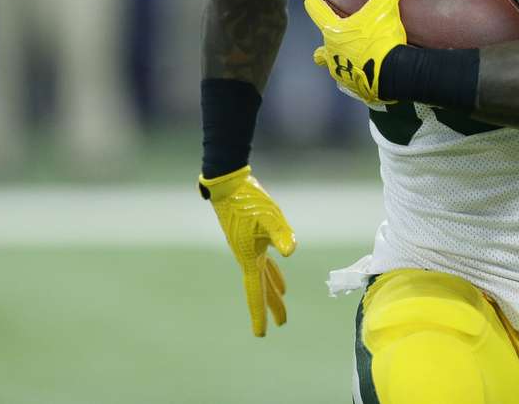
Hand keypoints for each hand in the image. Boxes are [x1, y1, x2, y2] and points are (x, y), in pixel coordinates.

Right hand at [198, 166, 295, 336]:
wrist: (228, 185)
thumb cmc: (248, 200)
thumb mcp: (269, 217)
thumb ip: (280, 234)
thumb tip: (290, 252)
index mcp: (249, 258)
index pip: (256, 292)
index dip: (260, 313)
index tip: (261, 334)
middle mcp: (247, 256)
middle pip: (261, 287)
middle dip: (272, 305)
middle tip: (281, 323)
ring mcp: (247, 247)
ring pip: (263, 273)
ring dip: (272, 287)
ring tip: (282, 299)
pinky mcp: (251, 235)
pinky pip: (263, 258)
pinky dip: (272, 266)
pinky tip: (279, 262)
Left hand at [304, 0, 407, 104]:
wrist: (393, 75)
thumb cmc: (381, 39)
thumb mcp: (386, 8)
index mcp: (334, 32)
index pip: (317, 11)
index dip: (313, 1)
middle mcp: (332, 53)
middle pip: (321, 48)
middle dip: (326, 42)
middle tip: (334, 35)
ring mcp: (342, 73)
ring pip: (333, 67)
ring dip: (338, 61)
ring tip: (348, 58)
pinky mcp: (355, 87)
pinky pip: (351, 81)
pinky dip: (356, 76)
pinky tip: (365, 74)